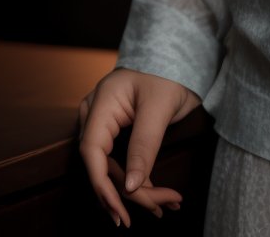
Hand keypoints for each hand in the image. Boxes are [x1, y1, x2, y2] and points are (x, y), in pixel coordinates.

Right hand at [78, 67, 201, 225]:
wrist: (178, 59)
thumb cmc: (169, 73)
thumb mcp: (160, 108)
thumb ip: (144, 146)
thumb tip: (129, 188)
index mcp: (102, 101)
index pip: (91, 151)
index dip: (102, 184)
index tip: (120, 210)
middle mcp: (96, 114)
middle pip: (103, 164)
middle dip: (130, 192)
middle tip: (160, 209)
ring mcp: (103, 124)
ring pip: (112, 168)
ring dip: (137, 191)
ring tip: (166, 205)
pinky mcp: (114, 133)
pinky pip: (120, 162)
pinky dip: (139, 180)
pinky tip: (158, 195)